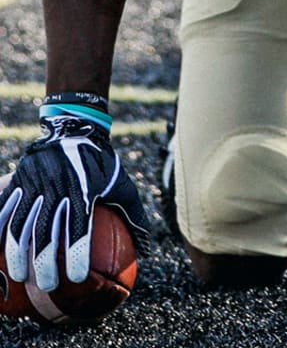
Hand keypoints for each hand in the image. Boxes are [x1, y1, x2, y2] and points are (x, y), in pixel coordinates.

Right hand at [0, 115, 149, 290]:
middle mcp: (57, 187)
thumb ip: (133, 214)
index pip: (79, 228)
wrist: (76, 127)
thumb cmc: (102, 161)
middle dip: (44, 263)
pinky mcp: (21, 177)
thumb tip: (146, 249)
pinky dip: (0, 225)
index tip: (77, 278)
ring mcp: (36, 182)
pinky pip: (6, 204)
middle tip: (47, 285)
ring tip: (19, 276)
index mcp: (83, 190)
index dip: (77, 255)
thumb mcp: (122, 183)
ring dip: (18, 253)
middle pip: (46, 232)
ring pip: (21, 223)